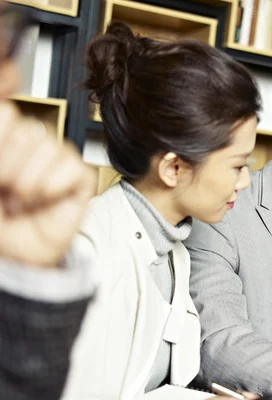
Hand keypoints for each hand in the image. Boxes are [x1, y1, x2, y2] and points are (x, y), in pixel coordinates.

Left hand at [0, 101, 95, 266]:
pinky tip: (40, 200)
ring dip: (28, 178)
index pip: (8, 113)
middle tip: (2, 189)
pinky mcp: (78, 182)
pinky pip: (73, 166)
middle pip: (28, 127)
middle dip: (9, 163)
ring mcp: (55, 164)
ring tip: (19, 200)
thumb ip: (1, 134)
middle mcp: (29, 147)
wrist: (8, 257)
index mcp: (4, 140)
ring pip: (49, 144)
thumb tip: (10, 84)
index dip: (2, 137)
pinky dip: (54, 184)